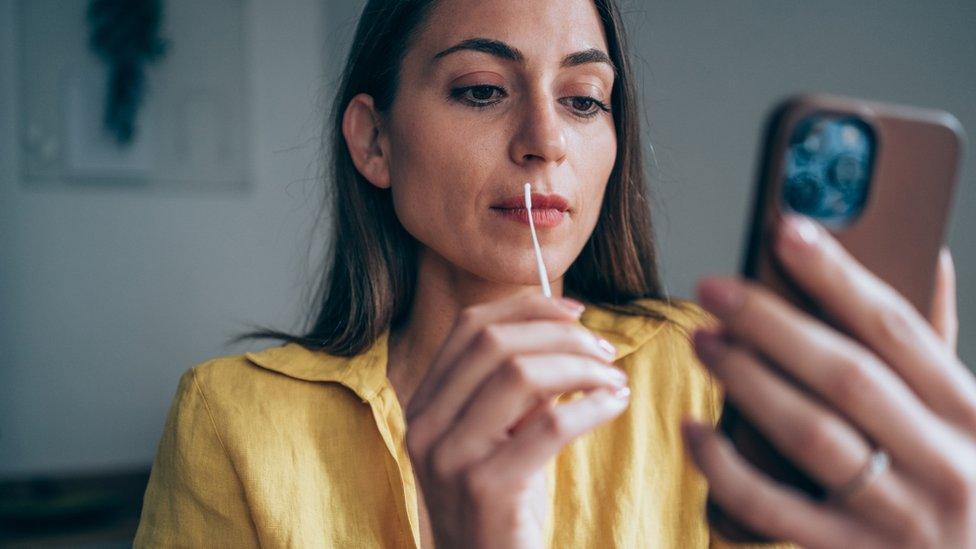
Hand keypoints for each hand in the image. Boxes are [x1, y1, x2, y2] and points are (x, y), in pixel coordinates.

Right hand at [405, 290, 630, 547]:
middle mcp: (426, 425)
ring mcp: (451, 458)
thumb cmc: (500, 507)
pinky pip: (550, 426)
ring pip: (521, 375)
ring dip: (581, 367)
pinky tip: (614, 405)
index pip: (470, 327)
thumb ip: (515, 389)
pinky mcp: (485, 489)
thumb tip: (567, 333)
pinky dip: (592, 406)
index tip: (576, 310)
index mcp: (424, 404)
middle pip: (495, 343)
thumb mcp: (496, 437)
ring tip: (613, 379)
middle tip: (605, 350)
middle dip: (560, 335)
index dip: (526, 307)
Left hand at [684, 215, 975, 548]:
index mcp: (970, 412)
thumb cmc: (956, 477)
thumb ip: (937, 342)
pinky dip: (727, 467)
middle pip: (845, 376)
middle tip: (714, 289)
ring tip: (703, 341)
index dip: (838, 275)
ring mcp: (899, 514)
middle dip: (772, 324)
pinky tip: (694, 429)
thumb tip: (925, 255)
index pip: (896, 328)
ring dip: (747, 381)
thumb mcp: (964, 414)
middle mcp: (943, 462)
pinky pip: (774, 509)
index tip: (787, 229)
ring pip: (810, 435)